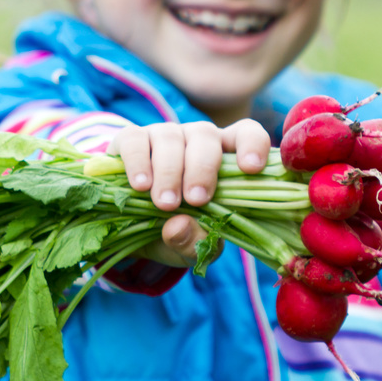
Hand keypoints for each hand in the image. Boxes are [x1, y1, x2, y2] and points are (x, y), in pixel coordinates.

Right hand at [108, 119, 271, 268]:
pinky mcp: (130, 140)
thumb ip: (193, 243)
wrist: (129, 228)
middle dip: (202, 168)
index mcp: (223, 158)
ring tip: (164, 203)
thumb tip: (179, 226)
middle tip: (196, 200)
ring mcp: (162, 136)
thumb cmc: (174, 231)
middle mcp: (195, 140)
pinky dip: (138, 161)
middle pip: (205, 135)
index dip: (252, 144)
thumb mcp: (189, 247)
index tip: (251, 168)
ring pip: (170, 137)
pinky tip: (140, 186)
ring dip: (169, 171)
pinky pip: (135, 141)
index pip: (246, 133)